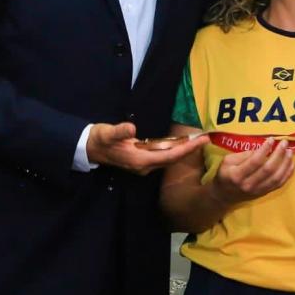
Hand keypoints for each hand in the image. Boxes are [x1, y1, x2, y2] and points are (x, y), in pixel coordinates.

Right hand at [86, 122, 206, 174]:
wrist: (89, 148)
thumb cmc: (99, 139)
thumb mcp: (107, 133)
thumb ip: (119, 131)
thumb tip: (131, 129)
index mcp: (140, 160)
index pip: (169, 155)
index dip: (186, 149)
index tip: (201, 141)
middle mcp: (145, 165)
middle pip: (173, 159)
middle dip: (190, 149)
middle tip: (205, 138)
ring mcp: (144, 164)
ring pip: (169, 158)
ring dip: (183, 150)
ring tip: (198, 140)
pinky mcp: (143, 159)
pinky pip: (163, 156)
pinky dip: (175, 149)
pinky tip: (182, 143)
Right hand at [209, 139, 294, 205]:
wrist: (224, 196)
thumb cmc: (225, 174)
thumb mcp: (228, 161)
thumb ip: (244, 155)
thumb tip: (262, 149)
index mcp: (237, 175)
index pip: (254, 161)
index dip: (264, 150)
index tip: (271, 139)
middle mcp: (248, 184)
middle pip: (268, 169)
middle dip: (279, 154)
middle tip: (284, 143)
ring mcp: (258, 190)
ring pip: (276, 178)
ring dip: (285, 164)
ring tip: (290, 152)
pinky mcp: (264, 193)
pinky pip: (279, 184)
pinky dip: (288, 174)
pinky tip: (292, 164)